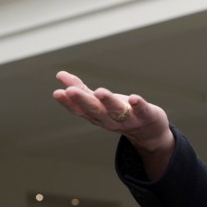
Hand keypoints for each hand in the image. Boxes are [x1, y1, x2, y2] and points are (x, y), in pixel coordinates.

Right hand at [52, 71, 172, 153]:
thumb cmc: (120, 113)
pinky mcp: (146, 115)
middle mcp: (110, 120)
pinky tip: (134, 98)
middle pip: (95, 110)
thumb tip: (59, 74)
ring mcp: (129, 119)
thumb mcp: (100, 103)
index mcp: (97, 116)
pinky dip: (138, 105)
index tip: (57, 93)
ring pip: (116, 111)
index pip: (81, 110)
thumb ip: (81, 89)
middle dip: (83, 101)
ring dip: (108, 101)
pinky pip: (142, 110)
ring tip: (100, 91)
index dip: (69, 103)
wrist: (149, 132)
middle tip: (70, 91)